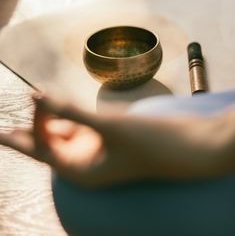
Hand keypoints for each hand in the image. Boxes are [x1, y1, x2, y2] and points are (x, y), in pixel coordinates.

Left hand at [1, 95, 234, 187]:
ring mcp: (93, 151)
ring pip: (59, 137)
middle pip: (45, 146)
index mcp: (80, 171)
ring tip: (26, 113)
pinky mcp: (103, 139)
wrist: (183, 146)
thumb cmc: (149, 141)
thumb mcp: (108, 125)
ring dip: (43, 123)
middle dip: (24, 134)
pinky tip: (54, 109)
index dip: (35, 122)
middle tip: (1, 132)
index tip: (33, 96)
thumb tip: (36, 96)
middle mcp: (83, 164)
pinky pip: (76, 128)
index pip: (44, 147)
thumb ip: (70, 112)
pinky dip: (64, 117)